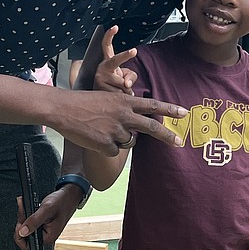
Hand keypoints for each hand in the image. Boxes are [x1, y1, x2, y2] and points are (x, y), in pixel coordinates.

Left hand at [14, 188, 78, 249]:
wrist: (69, 195)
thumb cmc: (62, 201)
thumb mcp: (46, 210)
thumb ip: (34, 221)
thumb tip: (22, 232)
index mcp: (48, 237)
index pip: (27, 245)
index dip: (19, 235)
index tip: (20, 222)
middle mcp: (45, 236)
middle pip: (24, 235)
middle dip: (21, 221)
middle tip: (22, 209)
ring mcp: (43, 230)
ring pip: (26, 227)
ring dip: (23, 215)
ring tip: (24, 204)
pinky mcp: (42, 224)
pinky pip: (30, 222)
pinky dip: (27, 214)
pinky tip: (27, 206)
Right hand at [51, 87, 187, 154]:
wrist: (64, 109)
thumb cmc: (84, 103)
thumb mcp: (108, 98)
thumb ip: (124, 109)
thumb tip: (137, 125)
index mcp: (124, 101)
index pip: (152, 105)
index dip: (169, 109)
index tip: (184, 112)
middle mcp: (123, 115)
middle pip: (151, 127)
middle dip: (167, 135)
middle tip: (179, 142)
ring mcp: (115, 130)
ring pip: (129, 141)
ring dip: (120, 139)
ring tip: (102, 130)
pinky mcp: (106, 144)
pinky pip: (114, 150)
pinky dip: (106, 147)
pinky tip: (95, 137)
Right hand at [94, 26, 136, 93]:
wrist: (99, 101)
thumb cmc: (114, 85)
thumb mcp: (125, 77)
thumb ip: (131, 76)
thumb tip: (126, 84)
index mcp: (107, 62)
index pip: (107, 46)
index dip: (110, 36)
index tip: (115, 27)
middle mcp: (101, 68)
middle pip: (116, 61)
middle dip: (125, 55)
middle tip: (134, 50)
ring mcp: (99, 78)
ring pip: (122, 83)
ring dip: (125, 91)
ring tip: (118, 92)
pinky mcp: (99, 89)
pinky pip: (119, 94)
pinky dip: (121, 98)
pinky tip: (114, 98)